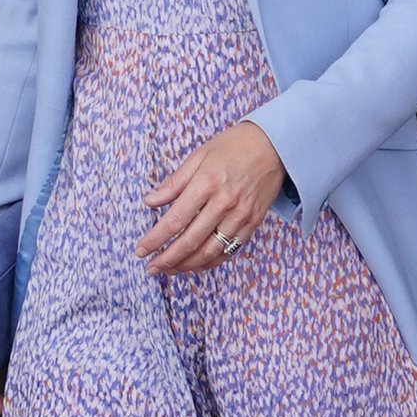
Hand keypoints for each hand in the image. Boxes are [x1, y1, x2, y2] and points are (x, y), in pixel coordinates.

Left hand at [136, 121, 285, 276]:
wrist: (275, 145)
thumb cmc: (234, 146)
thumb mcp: (199, 156)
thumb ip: (174, 182)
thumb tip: (150, 201)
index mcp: (206, 184)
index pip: (175, 220)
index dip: (155, 239)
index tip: (141, 250)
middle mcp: (224, 203)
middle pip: (190, 241)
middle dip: (167, 259)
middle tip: (151, 268)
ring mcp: (241, 215)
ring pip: (210, 251)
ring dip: (187, 265)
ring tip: (170, 270)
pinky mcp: (253, 223)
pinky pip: (230, 250)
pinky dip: (211, 262)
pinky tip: (196, 265)